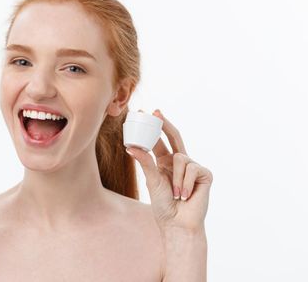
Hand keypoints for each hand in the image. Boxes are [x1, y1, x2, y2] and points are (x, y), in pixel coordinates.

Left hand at [126, 109, 212, 232]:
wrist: (178, 223)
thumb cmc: (164, 205)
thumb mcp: (152, 181)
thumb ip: (145, 162)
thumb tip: (130, 147)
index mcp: (165, 163)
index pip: (160, 141)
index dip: (155, 127)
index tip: (146, 111)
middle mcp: (180, 162)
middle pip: (175, 137)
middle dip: (166, 125)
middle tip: (157, 113)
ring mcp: (194, 167)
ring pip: (181, 158)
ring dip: (176, 178)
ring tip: (176, 194)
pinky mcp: (205, 174)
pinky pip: (192, 169)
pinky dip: (185, 183)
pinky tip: (186, 195)